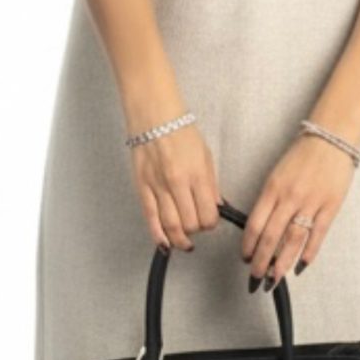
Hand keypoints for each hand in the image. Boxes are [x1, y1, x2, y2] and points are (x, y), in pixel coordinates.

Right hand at [130, 120, 222, 252]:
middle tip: (197, 227)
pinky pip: (150, 218)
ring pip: (170, 226)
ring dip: (179, 239)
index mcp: (197, 174)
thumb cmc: (181, 130)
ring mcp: (158, 186)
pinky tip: (165, 243)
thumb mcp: (206, 155)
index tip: (210, 221)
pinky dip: (158, 235)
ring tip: (184, 242)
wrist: (154, 116)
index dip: (211, 223)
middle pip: (190, 224)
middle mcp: (178, 183)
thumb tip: (216, 206)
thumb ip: (211, 183)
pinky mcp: (142, 187)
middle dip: (196, 231)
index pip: (208, 214)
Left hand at [243, 133, 355, 288]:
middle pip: (271, 237)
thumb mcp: (277, 174)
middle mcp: (289, 198)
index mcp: (273, 189)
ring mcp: (311, 203)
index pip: (255, 224)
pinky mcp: (330, 207)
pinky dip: (309, 253)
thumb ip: (269, 200)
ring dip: (282, 263)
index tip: (245, 259)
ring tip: (275, 278)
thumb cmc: (303, 155)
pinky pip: (317, 235)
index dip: (249, 246)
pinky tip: (301, 266)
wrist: (331, 138)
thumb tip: (260, 228)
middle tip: (256, 278)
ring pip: (292, 241)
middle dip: (261, 262)